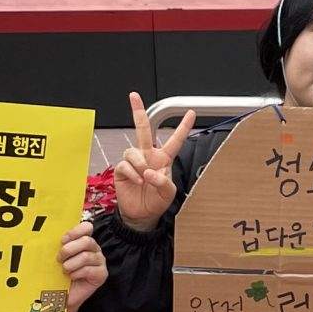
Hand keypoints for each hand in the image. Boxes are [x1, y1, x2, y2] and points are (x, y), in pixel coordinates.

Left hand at [57, 219, 104, 311]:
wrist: (62, 296)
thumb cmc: (59, 274)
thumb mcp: (58, 257)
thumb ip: (59, 246)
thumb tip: (47, 237)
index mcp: (84, 241)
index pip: (87, 227)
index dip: (75, 232)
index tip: (62, 240)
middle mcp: (94, 249)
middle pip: (87, 241)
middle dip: (69, 249)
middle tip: (59, 259)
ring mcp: (100, 262)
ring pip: (86, 256)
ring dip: (71, 264)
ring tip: (64, 270)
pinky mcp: (102, 274)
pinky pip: (89, 269)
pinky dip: (77, 273)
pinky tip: (72, 277)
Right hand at [112, 91, 195, 232]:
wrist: (142, 215)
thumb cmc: (156, 201)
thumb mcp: (168, 193)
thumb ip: (163, 180)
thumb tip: (150, 171)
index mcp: (163, 158)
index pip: (174, 140)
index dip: (183, 127)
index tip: (190, 113)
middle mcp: (148, 156)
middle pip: (142, 129)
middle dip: (138, 112)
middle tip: (134, 96)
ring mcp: (134, 162)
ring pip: (133, 151)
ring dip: (140, 164)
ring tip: (144, 178)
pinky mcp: (122, 170)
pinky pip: (125, 164)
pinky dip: (133, 173)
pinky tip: (138, 181)